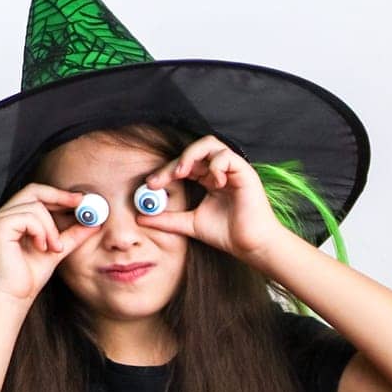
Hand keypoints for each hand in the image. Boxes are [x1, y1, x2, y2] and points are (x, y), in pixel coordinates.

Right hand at [0, 184, 100, 302]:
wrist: (16, 294)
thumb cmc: (30, 274)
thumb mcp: (58, 249)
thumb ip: (72, 234)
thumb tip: (93, 222)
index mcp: (17, 216)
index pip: (38, 194)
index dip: (60, 194)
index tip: (81, 199)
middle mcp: (6, 213)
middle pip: (34, 190)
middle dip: (59, 196)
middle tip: (79, 205)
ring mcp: (1, 218)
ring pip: (35, 206)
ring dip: (51, 227)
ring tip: (53, 247)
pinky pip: (28, 217)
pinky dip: (41, 231)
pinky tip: (41, 247)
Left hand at [137, 135, 285, 264]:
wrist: (250, 246)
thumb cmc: (226, 234)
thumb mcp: (189, 224)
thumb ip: (167, 219)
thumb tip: (140, 217)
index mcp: (207, 179)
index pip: (183, 166)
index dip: (165, 172)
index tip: (150, 185)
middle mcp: (219, 171)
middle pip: (193, 152)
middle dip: (173, 163)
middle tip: (159, 180)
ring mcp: (232, 170)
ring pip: (210, 145)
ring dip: (191, 155)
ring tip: (182, 172)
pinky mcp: (245, 172)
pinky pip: (227, 156)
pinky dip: (216, 164)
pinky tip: (213, 182)